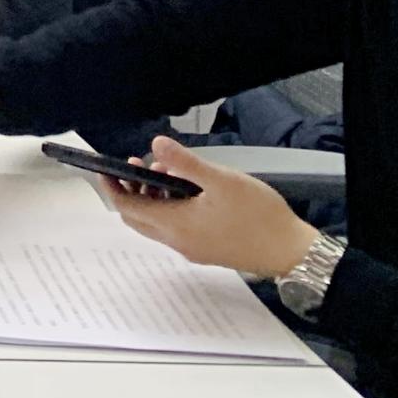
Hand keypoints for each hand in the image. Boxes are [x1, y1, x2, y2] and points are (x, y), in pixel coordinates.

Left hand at [97, 138, 318, 279]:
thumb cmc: (259, 215)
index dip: (113, 186)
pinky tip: (187, 190)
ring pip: (156, 223)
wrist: (291, 251)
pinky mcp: (206, 250)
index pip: (127, 206)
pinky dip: (169, 208)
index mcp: (176, 225)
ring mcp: (192, 248)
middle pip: (137, 217)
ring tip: (166, 171)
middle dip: (130, 190)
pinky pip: (174, 228)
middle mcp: (178, 241)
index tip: (107, 166)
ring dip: (152, 197)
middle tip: (138, 164)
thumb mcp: (221, 180)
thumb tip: (155, 145)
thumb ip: (186, 162)